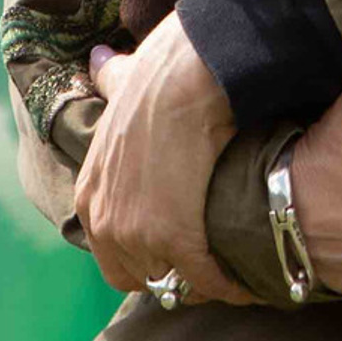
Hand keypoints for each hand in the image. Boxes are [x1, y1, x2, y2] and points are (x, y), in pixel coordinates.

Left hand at [75, 17, 251, 305]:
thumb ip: (108, 79)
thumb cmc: (163, 70)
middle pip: (140, 275)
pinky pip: (205, 278)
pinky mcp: (175, 238)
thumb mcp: (123, 80)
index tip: (181, 245)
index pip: (113, 252)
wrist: (191, 72)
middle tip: (211, 260)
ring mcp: (137, 233)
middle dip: (174, 273)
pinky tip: (251, 276)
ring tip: (234, 267)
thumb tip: (97, 59)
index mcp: (90, 193)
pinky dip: (229, 282)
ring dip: (204, 280)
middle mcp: (105, 222)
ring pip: (174, 281)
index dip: (149, 252)